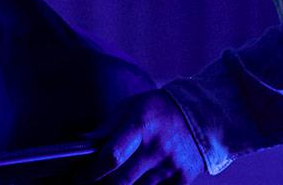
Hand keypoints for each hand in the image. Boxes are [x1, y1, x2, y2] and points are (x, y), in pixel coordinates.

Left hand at [82, 89, 206, 184]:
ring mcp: (171, 166)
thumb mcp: (131, 105)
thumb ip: (107, 126)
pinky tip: (137, 179)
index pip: (111, 157)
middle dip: (100, 184)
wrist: (204, 114)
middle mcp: (156, 148)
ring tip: (111, 180)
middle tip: (89, 182)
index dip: (91, 171)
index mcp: (141, 126)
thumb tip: (84, 142)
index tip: (78, 176)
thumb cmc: (161, 108)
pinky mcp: (183, 179)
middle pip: (121, 180)